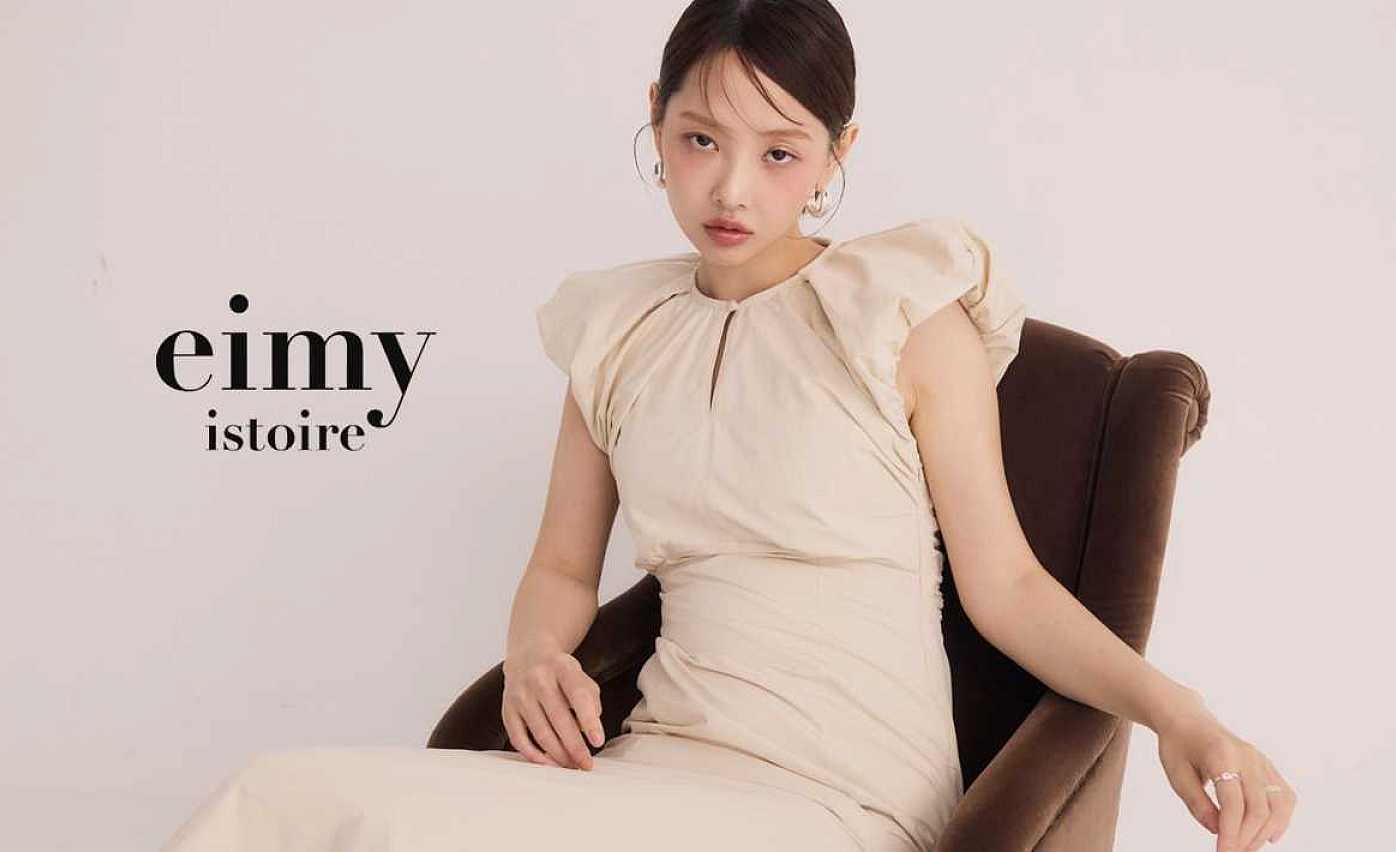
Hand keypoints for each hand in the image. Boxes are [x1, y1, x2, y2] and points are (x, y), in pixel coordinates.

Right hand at [501, 647, 605, 769]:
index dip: (589, 720)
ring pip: (541, 733)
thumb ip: (590, 700)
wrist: (528, 658)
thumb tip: (588, 732)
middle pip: (559, 719)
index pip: (578, 695)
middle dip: (575, 747)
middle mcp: (538, 679)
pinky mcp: (507, 709)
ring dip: (558, 755)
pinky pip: (519, 739)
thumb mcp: (580, 676)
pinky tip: (549, 763)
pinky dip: (535, 755)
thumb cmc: (561, 674)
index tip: (598, 742)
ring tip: (572, 766)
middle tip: (586, 765)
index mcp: (562, 667)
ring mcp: (520, 694)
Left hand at [1155, 692, 1296, 850]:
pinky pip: (1284, 795)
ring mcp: (1261, 760)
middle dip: (1247, 837)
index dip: (1230, 833)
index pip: (1233, 803)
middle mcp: (1247, 756)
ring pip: (1279, 804)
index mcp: (1220, 755)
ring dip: (1265, 832)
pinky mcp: (1267, 765)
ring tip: (1246, 847)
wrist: (1188, 720)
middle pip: (1259, 807)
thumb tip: (1217, 831)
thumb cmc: (1179, 746)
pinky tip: (1268, 834)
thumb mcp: (1176, 775)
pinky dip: (1281, 818)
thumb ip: (1197, 804)